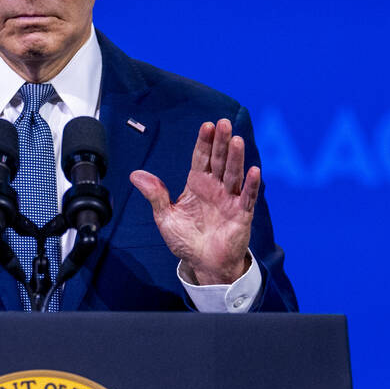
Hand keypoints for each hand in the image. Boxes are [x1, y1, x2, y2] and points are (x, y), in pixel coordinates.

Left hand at [129, 118, 258, 284]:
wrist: (204, 264)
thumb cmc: (186, 240)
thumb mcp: (166, 217)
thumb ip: (155, 195)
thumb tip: (135, 174)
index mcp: (197, 184)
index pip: (201, 158)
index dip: (204, 142)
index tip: (207, 126)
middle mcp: (215, 188)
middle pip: (219, 160)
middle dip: (221, 142)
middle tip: (224, 124)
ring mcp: (230, 199)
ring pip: (233, 174)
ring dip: (236, 158)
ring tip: (236, 140)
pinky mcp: (242, 214)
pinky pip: (247, 197)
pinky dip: (251, 184)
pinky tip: (254, 170)